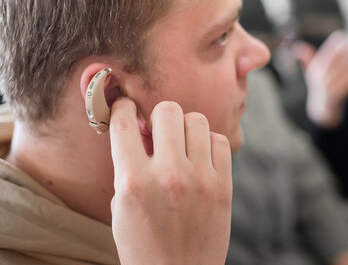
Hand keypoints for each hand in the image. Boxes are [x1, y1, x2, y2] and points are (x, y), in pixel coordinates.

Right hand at [109, 99, 231, 264]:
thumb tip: (142, 130)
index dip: (122, 107)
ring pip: (197, 120)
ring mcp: (200, 179)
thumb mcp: (120, 207)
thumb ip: (128, 165)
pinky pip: (220, 141)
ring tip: (181, 145)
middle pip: (168, 110)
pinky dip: (209, 144)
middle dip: (159, 115)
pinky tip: (201, 158)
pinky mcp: (223, 185)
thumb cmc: (143, 244)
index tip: (126, 107)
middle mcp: (168, 175)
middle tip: (159, 130)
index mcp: (133, 182)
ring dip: (185, 128)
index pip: (124, 123)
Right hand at [295, 31, 347, 127]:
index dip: (331, 44)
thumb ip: (306, 58)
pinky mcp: (337, 97)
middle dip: (344, 51)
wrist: (321, 110)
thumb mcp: (311, 73)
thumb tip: (297, 46)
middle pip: (333, 62)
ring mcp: (329, 88)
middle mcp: (320, 79)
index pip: (323, 55)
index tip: (340, 35)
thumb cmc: (318, 87)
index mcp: (315, 71)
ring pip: (342, 73)